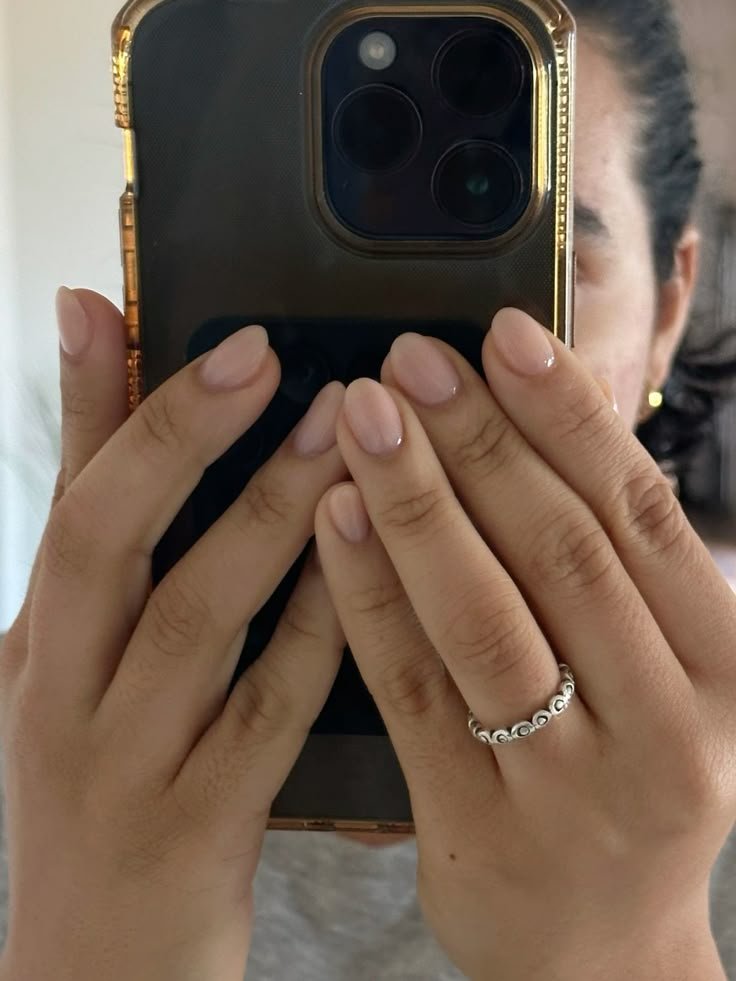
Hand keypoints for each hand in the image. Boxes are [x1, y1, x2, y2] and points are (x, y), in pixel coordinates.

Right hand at [0, 289, 347, 980]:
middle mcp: (60, 692)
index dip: (82, 396)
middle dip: (176, 434)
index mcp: (36, 646)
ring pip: (195, 615)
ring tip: (338, 429)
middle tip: (254, 352)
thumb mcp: (81, 684)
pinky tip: (363, 566)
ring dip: (264, 513)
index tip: (108, 302)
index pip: (57, 498)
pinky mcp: (194, 826)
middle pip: (101, 537)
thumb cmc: (101, 806)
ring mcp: (122, 762)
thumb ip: (119, 579)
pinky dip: (315, 627)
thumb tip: (134, 457)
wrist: (89, 974)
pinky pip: (266, 710)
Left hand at [313, 309, 735, 979]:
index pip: (639, 516)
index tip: (503, 336)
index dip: (569, 417)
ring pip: (482, 617)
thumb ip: (620, 571)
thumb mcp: (666, 677)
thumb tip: (548, 421)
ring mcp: (569, 787)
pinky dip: (369, 597)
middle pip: (558, 554)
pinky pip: (413, 691)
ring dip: (417, 505)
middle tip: (409, 361)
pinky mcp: (478, 830)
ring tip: (361, 419)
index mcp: (721, 669)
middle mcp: (661, 725)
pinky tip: (332, 521)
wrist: (604, 956)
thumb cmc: (630, 781)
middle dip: (478, 443)